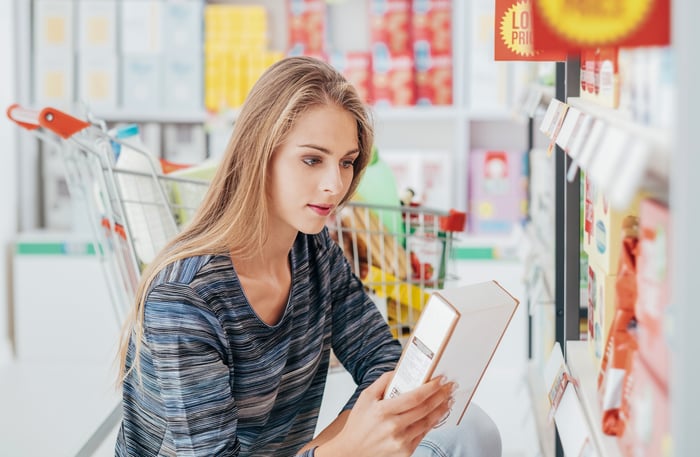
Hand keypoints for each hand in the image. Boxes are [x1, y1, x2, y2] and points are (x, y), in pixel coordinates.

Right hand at [316, 371, 454, 456]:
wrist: (352, 452)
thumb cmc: (358, 424)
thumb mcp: (365, 398)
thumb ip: (382, 382)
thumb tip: (399, 370)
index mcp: (382, 411)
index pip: (414, 397)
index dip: (430, 388)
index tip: (440, 379)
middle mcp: (393, 427)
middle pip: (425, 409)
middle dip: (441, 395)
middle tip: (450, 386)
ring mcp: (400, 442)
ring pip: (428, 423)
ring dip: (441, 409)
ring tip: (448, 399)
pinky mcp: (405, 452)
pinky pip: (422, 435)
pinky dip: (432, 423)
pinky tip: (437, 414)